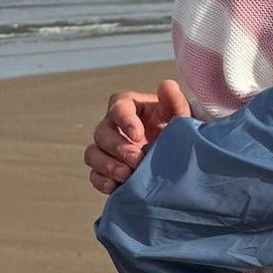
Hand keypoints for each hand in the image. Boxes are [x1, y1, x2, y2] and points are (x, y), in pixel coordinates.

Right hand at [85, 80, 189, 194]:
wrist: (179, 156)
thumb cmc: (177, 129)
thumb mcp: (180, 116)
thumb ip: (174, 101)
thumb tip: (167, 85)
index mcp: (129, 107)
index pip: (118, 106)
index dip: (124, 120)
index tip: (139, 134)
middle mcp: (113, 126)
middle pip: (101, 132)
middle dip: (118, 148)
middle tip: (138, 160)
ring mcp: (107, 149)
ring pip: (92, 153)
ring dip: (107, 165)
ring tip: (127, 176)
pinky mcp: (106, 170)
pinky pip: (94, 175)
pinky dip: (101, 181)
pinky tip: (115, 188)